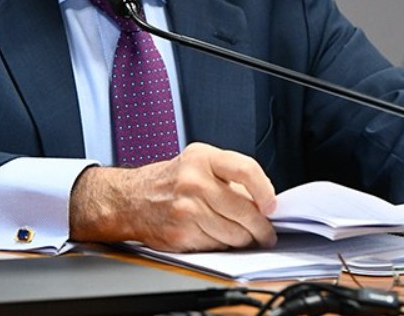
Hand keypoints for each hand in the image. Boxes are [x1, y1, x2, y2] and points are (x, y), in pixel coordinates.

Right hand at [68, 142, 277, 251]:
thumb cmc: (170, 181)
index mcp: (203, 158)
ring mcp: (187, 209)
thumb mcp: (199, 162)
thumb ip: (230, 176)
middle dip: (261, 227)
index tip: (272, 206)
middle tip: (267, 233)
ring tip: (246, 237)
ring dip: (245, 240)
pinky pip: (216, 246)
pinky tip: (219, 237)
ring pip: (233, 234)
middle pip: (244, 210)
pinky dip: (223, 245)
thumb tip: (264, 201)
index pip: (246, 170)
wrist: (131, 199)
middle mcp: (194, 182)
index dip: (265, 191)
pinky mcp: (181, 234)